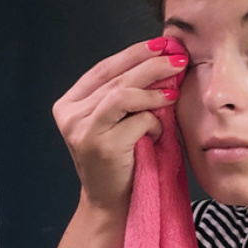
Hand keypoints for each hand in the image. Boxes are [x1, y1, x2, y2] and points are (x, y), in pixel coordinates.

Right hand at [53, 37, 187, 215]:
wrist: (111, 203)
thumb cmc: (120, 160)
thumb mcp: (116, 122)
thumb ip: (126, 93)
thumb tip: (162, 58)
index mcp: (69, 103)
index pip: (104, 68)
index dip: (134, 53)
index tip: (161, 44)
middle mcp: (70, 114)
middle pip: (115, 78)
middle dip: (150, 64)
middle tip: (178, 59)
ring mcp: (81, 129)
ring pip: (123, 94)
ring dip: (154, 92)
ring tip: (173, 93)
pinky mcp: (99, 145)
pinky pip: (136, 120)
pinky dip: (153, 123)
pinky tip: (159, 133)